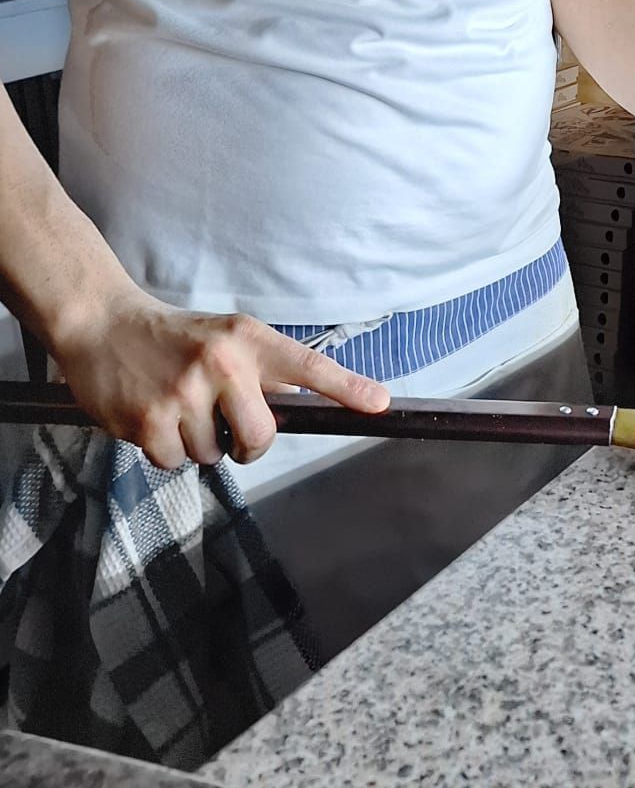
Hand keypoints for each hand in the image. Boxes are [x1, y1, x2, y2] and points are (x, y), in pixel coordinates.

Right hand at [49, 283, 389, 469]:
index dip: (346, 388)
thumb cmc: (173, 339)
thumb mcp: (226, 339)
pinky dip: (164, 450)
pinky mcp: (147, 420)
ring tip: (175, 407)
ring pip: (213, 454)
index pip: (307, 366)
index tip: (380, 404)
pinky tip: (151, 417)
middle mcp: (220, 363)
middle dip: (246, 444)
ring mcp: (182, 393)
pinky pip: (174, 462)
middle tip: (227, 428)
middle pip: (260, 437)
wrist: (101, 324)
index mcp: (247, 339)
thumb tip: (299, 411)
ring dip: (197, 444)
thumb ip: (261, 372)